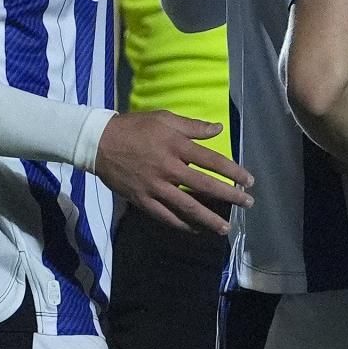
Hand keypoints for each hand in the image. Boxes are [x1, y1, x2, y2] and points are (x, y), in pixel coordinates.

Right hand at [93, 112, 253, 235]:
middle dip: (229, 197)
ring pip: (187, 207)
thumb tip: (218, 128)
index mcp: (176, 146)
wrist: (99, 143)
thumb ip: (192, 126)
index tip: (248, 180)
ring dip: (209, 219)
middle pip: (204, 187)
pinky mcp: (142, 200)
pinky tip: (195, 230)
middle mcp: (169, 169)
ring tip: (225, 227)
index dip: (232, 171)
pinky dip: (182, 225)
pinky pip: (165, 217)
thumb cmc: (134, 127)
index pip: (212, 161)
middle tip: (247, 204)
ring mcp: (155, 187)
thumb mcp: (164, 118)